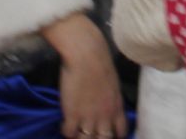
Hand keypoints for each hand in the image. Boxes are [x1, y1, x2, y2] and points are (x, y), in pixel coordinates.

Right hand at [46, 16, 127, 138]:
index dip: (115, 135)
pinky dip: (66, 131)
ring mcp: (88, 118)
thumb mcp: (112, 84)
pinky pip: (69, 133)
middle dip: (97, 138)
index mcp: (117, 108)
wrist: (86, 54)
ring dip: (81, 136)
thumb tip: (106, 104)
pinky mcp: (72, 115)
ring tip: (76, 130)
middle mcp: (105, 116)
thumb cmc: (100, 62)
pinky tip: (65, 123)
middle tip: (88, 132)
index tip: (107, 133)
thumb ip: (110, 98)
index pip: (121, 132)